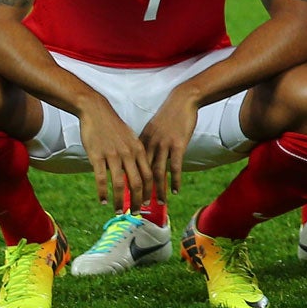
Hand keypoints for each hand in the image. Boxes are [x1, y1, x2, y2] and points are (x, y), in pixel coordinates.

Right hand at [78, 98, 150, 206]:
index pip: (150, 174)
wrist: (97, 111)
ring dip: (121, 200)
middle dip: (139, 200)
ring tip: (120, 211)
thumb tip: (138, 172)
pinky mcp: (98, 156)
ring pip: (121, 183)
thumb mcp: (131, 139)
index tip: (151, 203)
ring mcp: (114, 155)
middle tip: (137, 213)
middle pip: (139, 182)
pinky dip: (103, 192)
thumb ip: (135, 155)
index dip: (151, 191)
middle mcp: (129, 153)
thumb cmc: (114, 127)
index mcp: (140, 149)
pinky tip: (103, 202)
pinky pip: (102, 178)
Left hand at [138, 88, 201, 202]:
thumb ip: (146, 144)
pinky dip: (174, 180)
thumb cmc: (168, 115)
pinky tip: (174, 191)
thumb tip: (141, 158)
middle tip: (136, 208)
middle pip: (142, 174)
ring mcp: (163, 145)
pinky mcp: (178, 144)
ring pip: (157, 173)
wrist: (182, 99)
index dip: (127, 185)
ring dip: (157, 190)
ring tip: (157, 203)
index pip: (130, 168)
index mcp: (140, 142)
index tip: (124, 199)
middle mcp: (149, 145)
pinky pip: (175, 166)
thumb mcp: (151, 129)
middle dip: (139, 193)